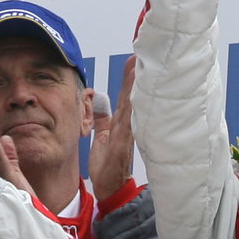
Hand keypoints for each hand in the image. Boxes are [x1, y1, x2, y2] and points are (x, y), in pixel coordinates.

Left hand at [89, 56, 135, 201]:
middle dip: (136, 73)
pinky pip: (127, 118)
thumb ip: (101, 118)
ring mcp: (128, 131)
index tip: (135, 56)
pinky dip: (131, 104)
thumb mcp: (101, 135)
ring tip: (137, 62)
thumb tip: (97, 100)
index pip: (127, 94)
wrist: (110, 187)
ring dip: (135, 83)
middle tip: (141, 50)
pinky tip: (133, 91)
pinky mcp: (123, 140)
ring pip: (132, 102)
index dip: (130, 76)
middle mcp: (128, 124)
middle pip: (133, 93)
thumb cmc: (107, 164)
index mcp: (122, 122)